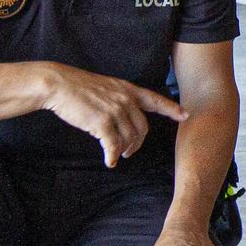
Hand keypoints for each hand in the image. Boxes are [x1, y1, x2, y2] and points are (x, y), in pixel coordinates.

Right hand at [41, 64, 187, 167]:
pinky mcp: (102, 122)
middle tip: (130, 151)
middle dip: (138, 143)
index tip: (185, 115)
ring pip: (128, 138)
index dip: (171, 108)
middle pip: (143, 128)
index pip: (155, 100)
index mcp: (128, 89)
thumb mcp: (107, 86)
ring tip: (117, 155)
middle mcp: (125, 99)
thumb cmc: (79, 87)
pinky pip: (113, 145)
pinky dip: (112, 155)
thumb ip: (120, 99)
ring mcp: (115, 110)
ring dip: (124, 150)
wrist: (59, 84)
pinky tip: (109, 161)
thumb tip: (127, 117)